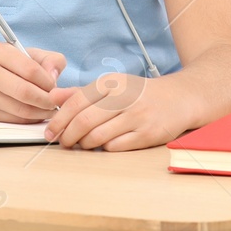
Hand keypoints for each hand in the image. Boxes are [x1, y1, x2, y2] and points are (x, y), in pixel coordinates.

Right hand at [0, 43, 65, 122]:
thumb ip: (46, 59)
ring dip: (40, 113)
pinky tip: (34, 114)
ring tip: (49, 110)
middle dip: (46, 100)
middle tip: (55, 102)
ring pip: (19, 109)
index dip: (48, 82)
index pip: (30, 70)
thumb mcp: (20, 52)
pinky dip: (28, 119)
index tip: (55, 86)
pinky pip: (12, 119)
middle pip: (25, 92)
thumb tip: (55, 77)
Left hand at [45, 72, 188, 150]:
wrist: (180, 99)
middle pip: (84, 121)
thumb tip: (52, 97)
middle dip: (68, 135)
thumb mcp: (112, 86)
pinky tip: (102, 145)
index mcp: (112, 82)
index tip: (51, 131)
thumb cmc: (139, 94)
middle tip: (63, 142)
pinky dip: (103, 148)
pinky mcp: (147, 135)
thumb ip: (81, 92)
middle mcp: (124, 97)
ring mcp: (137, 116)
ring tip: (81, 144)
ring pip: (97, 136)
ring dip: (84, 144)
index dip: (59, 119)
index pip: (76, 102)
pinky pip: (115, 146)